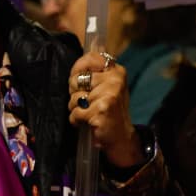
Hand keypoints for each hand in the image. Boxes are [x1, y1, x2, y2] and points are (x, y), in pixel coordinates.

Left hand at [67, 49, 142, 168]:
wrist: (121, 137)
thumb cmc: (109, 110)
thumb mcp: (107, 87)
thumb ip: (94, 73)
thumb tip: (79, 61)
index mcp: (117, 71)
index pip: (90, 58)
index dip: (78, 69)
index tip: (81, 80)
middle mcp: (115, 79)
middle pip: (76, 79)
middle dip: (75, 93)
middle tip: (88, 101)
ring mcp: (109, 94)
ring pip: (74, 97)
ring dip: (76, 108)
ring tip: (90, 113)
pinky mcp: (102, 109)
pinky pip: (75, 112)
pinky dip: (77, 120)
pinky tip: (88, 122)